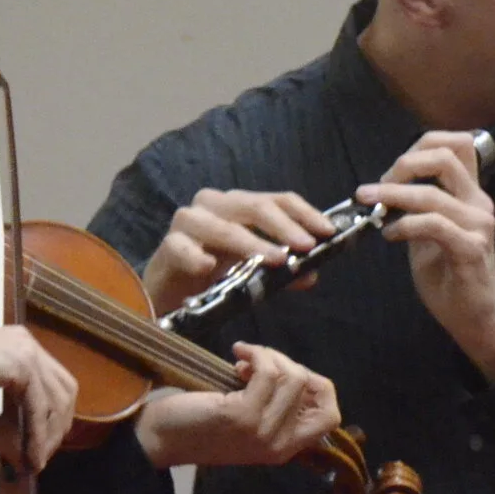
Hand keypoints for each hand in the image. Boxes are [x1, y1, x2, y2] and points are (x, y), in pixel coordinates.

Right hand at [0, 324, 79, 493]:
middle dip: (58, 427)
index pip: (55, 384)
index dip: (55, 417)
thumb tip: (29, 465)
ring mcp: (26, 350)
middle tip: (41, 458)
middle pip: (64, 389)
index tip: (43, 448)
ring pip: (56, 399)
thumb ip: (7, 434)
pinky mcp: (20, 362)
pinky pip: (39, 405)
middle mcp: (28, 344)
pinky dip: (37, 434)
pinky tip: (29, 456)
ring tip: (33, 462)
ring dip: (47, 436)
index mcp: (20, 348)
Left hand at [133, 344, 341, 467]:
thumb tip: (294, 371)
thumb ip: (276, 405)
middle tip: (258, 362)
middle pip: (311, 386)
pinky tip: (237, 354)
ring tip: (244, 359)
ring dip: (269, 356)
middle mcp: (280, 444)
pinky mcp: (243, 415)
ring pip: (292, 376)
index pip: (330, 417)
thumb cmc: (203, 425)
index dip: (319, 386)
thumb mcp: (250, 421)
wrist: (162, 438)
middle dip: (287, 362)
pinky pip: (268, 373)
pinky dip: (255, 354)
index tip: (290, 372)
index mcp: (286, 448)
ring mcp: (262, 431)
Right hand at [142, 187, 339, 315]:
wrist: (170, 293)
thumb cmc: (215, 275)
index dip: (305, 213)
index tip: (328, 232)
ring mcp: (188, 223)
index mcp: (239, 205)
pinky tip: (210, 268)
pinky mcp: (167, 246)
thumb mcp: (254, 271)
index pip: (277, 199)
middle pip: (253, 206)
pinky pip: (182, 248)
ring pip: (223, 227)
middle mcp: (214, 205)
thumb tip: (312, 274)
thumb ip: (282, 270)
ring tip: (276, 261)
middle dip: (284, 227)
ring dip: (252, 244)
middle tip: (306, 247)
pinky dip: (197, 257)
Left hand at [358, 131, 494, 382]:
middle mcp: (479, 203)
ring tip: (371, 207)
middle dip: (404, 164)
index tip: (394, 170)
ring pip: (431, 193)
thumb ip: (419, 208)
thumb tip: (388, 188)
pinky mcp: (470, 249)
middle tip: (378, 187)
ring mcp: (478, 225)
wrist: (476, 318)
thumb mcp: (431, 234)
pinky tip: (389, 235)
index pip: (458, 144)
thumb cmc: (452, 277)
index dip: (421, 145)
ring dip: (393, 196)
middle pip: (445, 156)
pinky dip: (405, 225)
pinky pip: (433, 225)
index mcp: (471, 195)